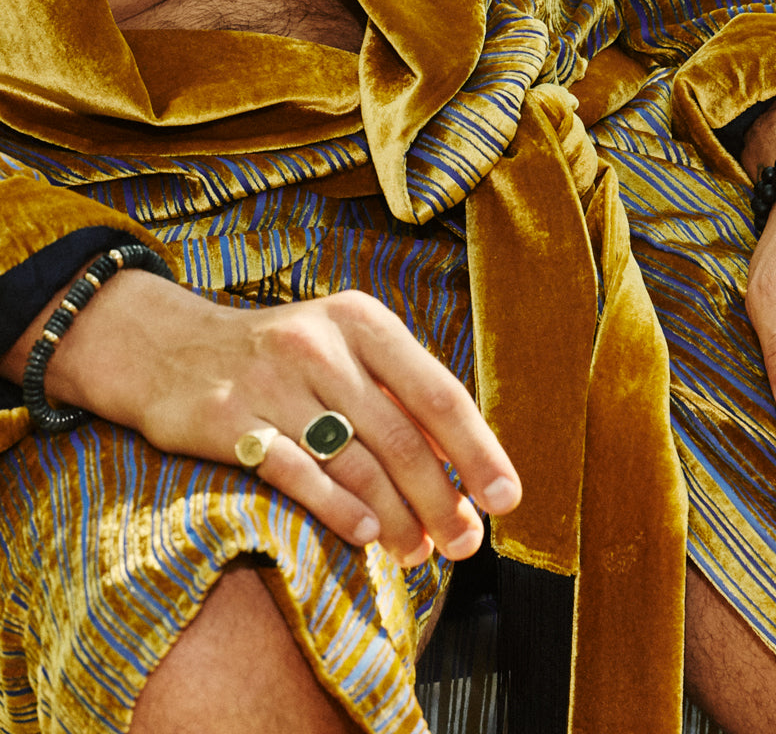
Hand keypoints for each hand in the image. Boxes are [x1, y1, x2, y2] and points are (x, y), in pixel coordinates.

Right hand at [5, 271, 520, 566]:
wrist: (171, 346)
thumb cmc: (284, 357)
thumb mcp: (345, 347)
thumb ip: (399, 393)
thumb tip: (464, 464)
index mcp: (363, 321)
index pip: (438, 393)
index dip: (477, 450)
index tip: (506, 499)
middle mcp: (322, 344)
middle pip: (402, 437)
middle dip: (441, 499)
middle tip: (464, 544)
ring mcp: (272, 380)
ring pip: (356, 463)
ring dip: (397, 518)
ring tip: (418, 553)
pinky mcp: (228, 418)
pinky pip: (297, 473)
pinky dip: (338, 508)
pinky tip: (366, 535)